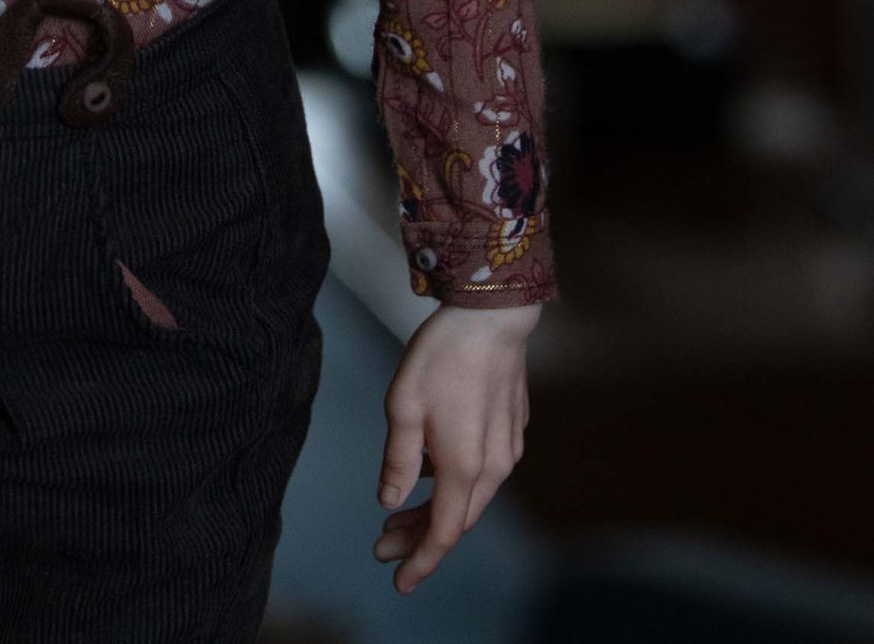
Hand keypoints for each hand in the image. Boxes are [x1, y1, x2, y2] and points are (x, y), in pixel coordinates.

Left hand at [373, 301, 538, 591]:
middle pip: (456, 519)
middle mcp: (493, 467)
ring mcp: (508, 449)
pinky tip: (431, 471)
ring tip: (398, 512)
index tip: (397, 580)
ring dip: (436, 510)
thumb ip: (398, 460)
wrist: (491, 316)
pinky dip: (454, 484)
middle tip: (383, 544)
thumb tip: (389, 499)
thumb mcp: (402, 407)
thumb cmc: (441, 357)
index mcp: (464, 468)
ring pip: (471, 497)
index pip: (443, 534)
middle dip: (419, 537)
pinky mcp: (513, 428)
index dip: (420, 560)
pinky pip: (482, 473)